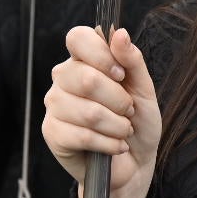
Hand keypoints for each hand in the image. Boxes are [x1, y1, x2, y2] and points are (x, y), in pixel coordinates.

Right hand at [43, 27, 161, 197]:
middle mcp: (63, 78)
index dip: (101, 55)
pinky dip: (108, 143)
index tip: (121, 74)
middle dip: (118, 100)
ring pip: (87, 111)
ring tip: (123, 130)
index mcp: (83, 60)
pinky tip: (114, 146)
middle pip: (86, 78)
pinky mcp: (52, 133)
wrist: (134, 164)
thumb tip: (119, 33)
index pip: (77, 37)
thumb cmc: (138, 122)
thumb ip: (132, 60)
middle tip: (128, 110)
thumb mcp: (144, 89)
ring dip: (116, 125)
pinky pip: (81, 135)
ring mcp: (54, 106)